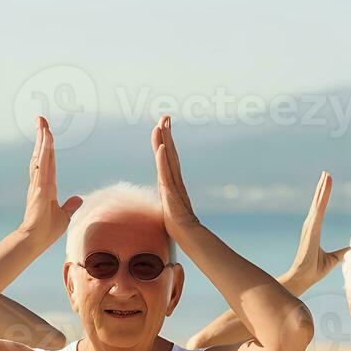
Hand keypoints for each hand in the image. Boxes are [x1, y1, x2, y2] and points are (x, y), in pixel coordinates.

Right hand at [19, 117, 81, 240]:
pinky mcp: (39, 190)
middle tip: (41, 118)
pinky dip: (44, 155)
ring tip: (43, 125)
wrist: (35, 240)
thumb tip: (78, 199)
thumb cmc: (46, 230)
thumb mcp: (64, 216)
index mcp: (46, 186)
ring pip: (41, 158)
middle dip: (42, 136)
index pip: (48, 161)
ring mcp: (38, 185)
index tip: (46, 131)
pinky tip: (45, 144)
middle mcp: (40, 182)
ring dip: (43, 141)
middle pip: (42, 154)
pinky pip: (43, 168)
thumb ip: (70, 206)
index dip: (47, 146)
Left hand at [152, 116, 199, 231]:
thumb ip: (167, 201)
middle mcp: (174, 179)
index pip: (167, 157)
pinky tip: (160, 146)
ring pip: (168, 157)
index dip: (164, 141)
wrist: (189, 234)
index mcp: (171, 181)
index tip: (162, 125)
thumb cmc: (178, 225)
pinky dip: (163, 159)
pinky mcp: (171, 191)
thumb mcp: (168, 208)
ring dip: (164, 140)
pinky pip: (166, 172)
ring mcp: (174, 184)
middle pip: (169, 151)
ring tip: (161, 124)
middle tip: (165, 115)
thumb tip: (165, 200)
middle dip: (166, 133)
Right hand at [285, 172, 348, 290]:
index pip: (320, 209)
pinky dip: (321, 199)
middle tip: (327, 173)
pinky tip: (324, 189)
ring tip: (326, 175)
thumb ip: (342, 253)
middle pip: (318, 203)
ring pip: (318, 204)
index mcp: (314, 230)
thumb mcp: (333, 259)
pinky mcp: (311, 231)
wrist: (302, 279)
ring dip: (322, 189)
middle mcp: (310, 226)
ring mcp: (309, 227)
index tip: (327, 183)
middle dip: (322, 188)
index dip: (323, 196)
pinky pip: (318, 212)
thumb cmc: (313, 271)